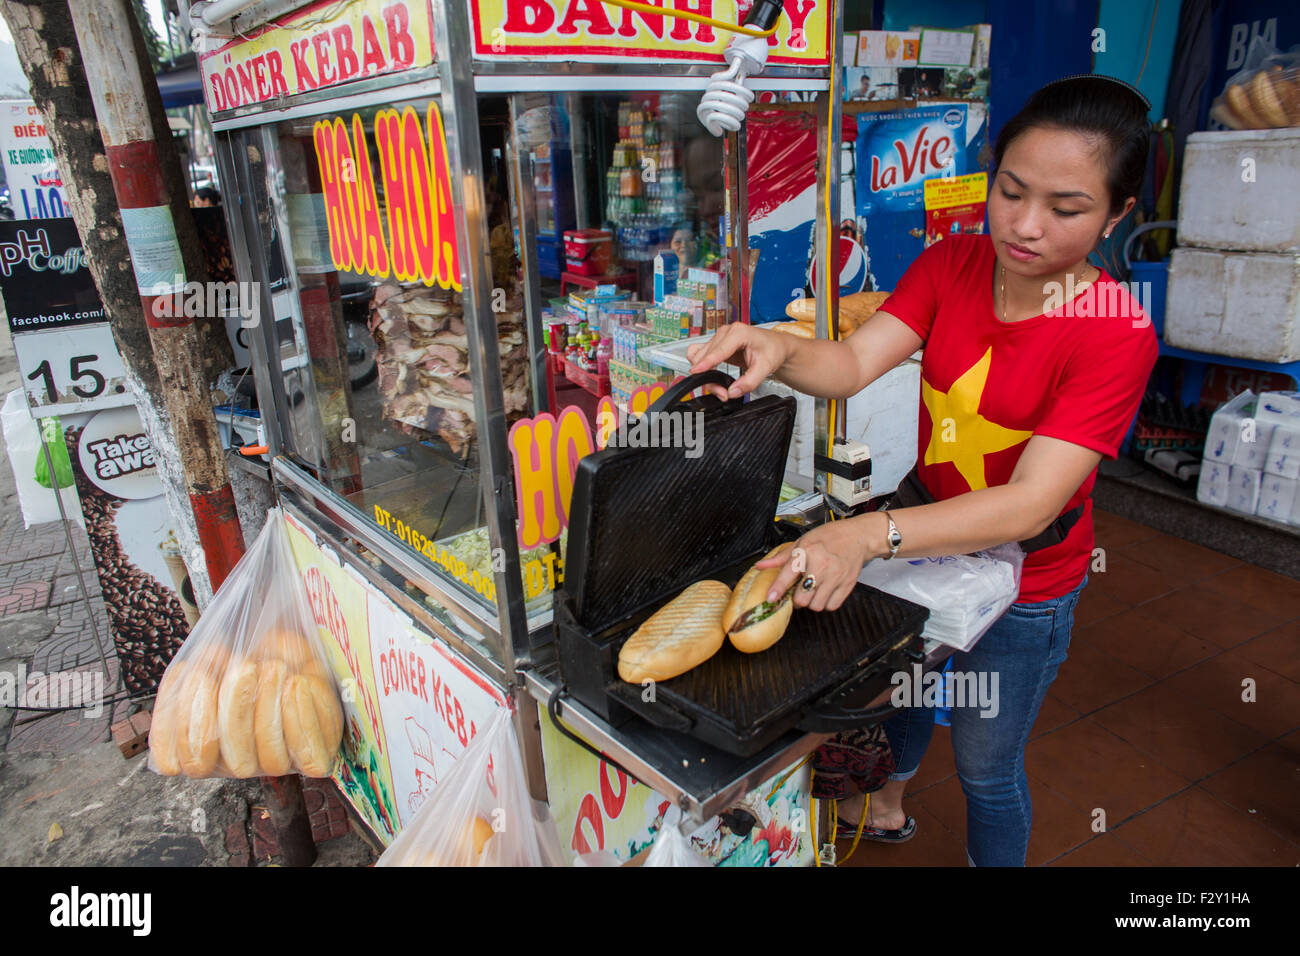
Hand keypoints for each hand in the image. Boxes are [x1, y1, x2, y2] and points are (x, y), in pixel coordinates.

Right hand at [685, 323, 789, 400]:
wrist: (775, 346)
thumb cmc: (772, 350)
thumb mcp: (766, 367)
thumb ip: (750, 381)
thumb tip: (732, 391)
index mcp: (739, 332)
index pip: (719, 350)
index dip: (706, 363)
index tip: (696, 372)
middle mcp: (726, 332)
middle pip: (706, 356)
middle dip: (710, 377)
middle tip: (723, 394)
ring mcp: (719, 337)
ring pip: (699, 356)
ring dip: (704, 373)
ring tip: (719, 387)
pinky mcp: (715, 344)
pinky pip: (698, 353)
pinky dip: (700, 365)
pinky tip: (709, 373)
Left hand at [755, 514, 880, 611]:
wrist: (857, 536)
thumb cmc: (829, 537)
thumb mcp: (802, 541)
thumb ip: (781, 557)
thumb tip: (761, 566)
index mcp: (807, 551)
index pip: (788, 574)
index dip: (778, 588)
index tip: (771, 598)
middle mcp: (821, 564)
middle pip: (802, 598)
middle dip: (797, 599)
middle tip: (798, 591)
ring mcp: (836, 576)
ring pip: (816, 605)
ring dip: (811, 602)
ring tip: (812, 591)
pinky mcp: (847, 585)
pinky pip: (832, 606)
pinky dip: (826, 603)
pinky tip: (824, 592)